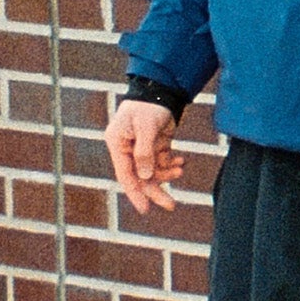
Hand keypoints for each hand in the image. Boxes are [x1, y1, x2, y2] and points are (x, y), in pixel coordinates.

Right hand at [104, 99, 182, 215]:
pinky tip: (181, 161)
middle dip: (156, 191)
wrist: (161, 90)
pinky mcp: (154, 146)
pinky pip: (162, 163)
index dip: (135, 193)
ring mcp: (141, 148)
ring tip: (180, 168)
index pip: (125, 175)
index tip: (145, 209)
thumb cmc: (149, 106)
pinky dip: (172, 165)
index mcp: (117, 144)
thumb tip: (145, 177)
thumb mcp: (146, 127)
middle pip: (140, 178)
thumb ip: (145, 152)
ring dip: (168, 174)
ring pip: (153, 172)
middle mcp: (127, 149)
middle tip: (171, 205)